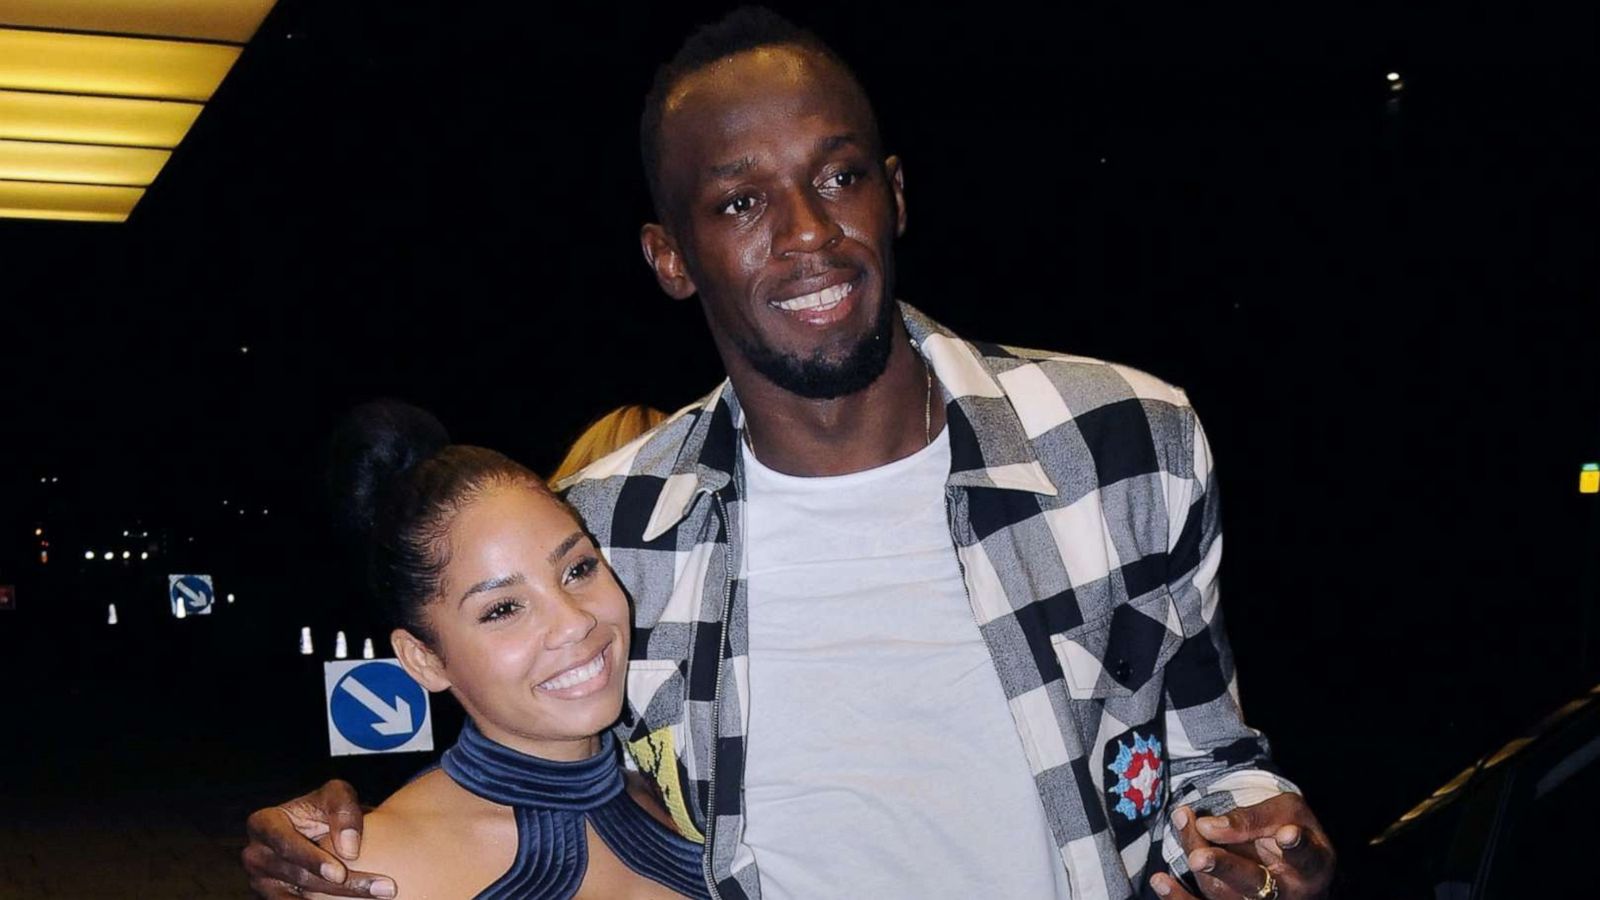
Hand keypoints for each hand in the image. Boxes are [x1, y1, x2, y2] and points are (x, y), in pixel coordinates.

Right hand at [242, 779, 395, 898]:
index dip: (313, 860)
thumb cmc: (325, 808)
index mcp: (263, 823)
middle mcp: (256, 855)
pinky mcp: (274, 898)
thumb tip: (350, 851)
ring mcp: (262, 881)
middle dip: (341, 886)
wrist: (319, 830)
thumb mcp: (336, 795)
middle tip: (381, 889)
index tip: (340, 873)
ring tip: (379, 897)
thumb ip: (344, 811)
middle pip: (298, 877)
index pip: (286, 845)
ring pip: (299, 899)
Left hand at [1149, 794, 1334, 899]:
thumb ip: (1253, 817)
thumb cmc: (1289, 827)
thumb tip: (1207, 825)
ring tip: (1181, 822)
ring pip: (1221, 891)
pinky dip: (1179, 898)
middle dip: (1225, 868)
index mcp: (1310, 867)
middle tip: (1199, 856)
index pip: (1305, 857)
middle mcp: (1286, 894)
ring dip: (1195, 859)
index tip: (1287, 834)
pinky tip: (1160, 881)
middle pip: (1252, 882)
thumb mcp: (1286, 811)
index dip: (1296, 847)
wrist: (1291, 857)